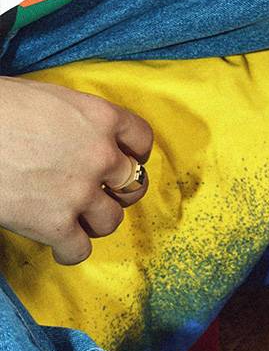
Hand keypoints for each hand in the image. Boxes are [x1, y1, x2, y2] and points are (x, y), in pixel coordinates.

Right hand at [0, 77, 152, 264]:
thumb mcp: (45, 98)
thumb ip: (75, 120)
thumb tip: (75, 134)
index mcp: (100, 118)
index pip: (141, 139)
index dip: (135, 152)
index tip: (127, 159)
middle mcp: (100, 155)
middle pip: (132, 184)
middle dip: (118, 191)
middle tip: (100, 194)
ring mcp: (80, 192)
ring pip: (112, 221)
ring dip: (95, 222)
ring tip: (76, 219)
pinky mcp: (54, 224)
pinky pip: (80, 250)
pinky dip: (70, 252)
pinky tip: (59, 246)